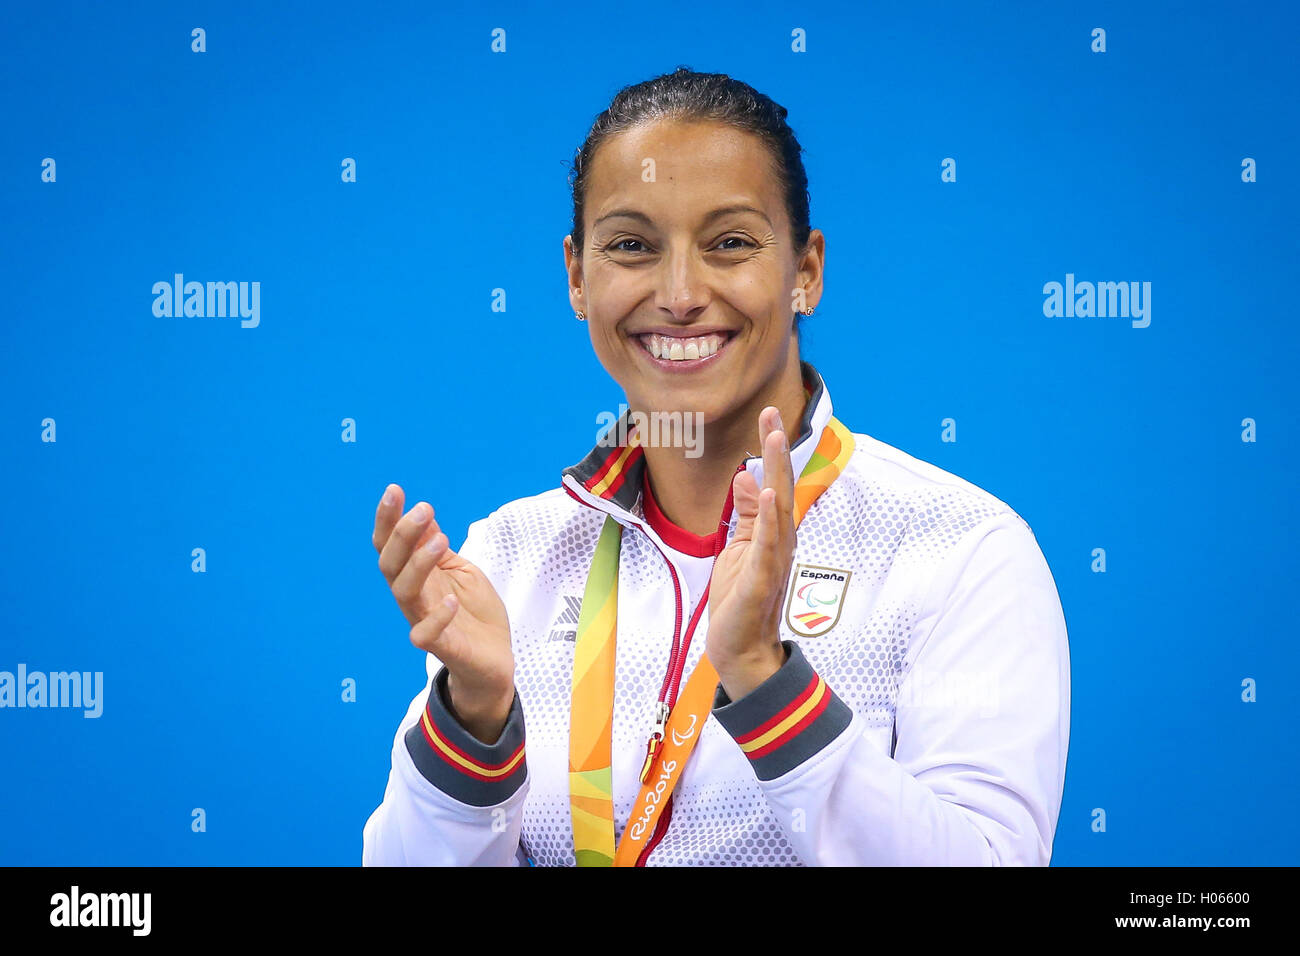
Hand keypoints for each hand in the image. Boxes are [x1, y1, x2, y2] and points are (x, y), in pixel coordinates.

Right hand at [373, 483, 514, 742]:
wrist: (493, 660)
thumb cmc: (474, 613)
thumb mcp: (460, 570)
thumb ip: (439, 549)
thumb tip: (424, 515)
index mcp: (417, 575)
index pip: (391, 545)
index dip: (389, 519)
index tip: (395, 490)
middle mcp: (414, 596)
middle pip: (391, 564)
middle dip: (402, 533)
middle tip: (424, 509)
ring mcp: (424, 621)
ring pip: (404, 591)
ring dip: (418, 563)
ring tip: (441, 539)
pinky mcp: (442, 646)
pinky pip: (426, 635)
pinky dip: (436, 617)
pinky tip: (451, 600)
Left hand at [706, 407, 794, 700]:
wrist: (741, 649)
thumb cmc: (740, 601)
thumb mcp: (738, 548)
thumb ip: (746, 514)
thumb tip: (747, 474)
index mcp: (772, 534)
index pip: (774, 484)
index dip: (770, 450)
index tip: (768, 415)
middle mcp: (779, 542)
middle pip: (781, 488)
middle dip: (777, 451)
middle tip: (773, 414)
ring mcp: (772, 560)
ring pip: (779, 510)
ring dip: (778, 474)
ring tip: (775, 439)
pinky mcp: (759, 580)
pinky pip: (766, 545)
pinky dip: (769, 518)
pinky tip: (770, 492)